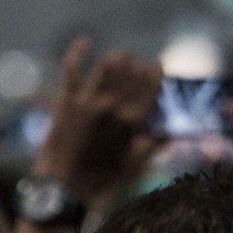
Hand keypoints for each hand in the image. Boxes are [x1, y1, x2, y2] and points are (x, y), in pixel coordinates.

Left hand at [33, 38, 162, 204]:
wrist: (63, 191)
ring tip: (119, 57)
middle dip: (136, 65)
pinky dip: (78, 53)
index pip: (151, 87)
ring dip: (117, 58)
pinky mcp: (66, 103)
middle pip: (131, 73)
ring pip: (108, 66)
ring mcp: (88, 103)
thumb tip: (170, 134)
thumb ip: (152, 146)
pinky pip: (72, 70)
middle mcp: (113, 108)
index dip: (155, 72)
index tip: (157, 65)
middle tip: (136, 65)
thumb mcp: (133, 167)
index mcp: (132, 123)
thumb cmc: (101, 184)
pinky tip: (84, 41)